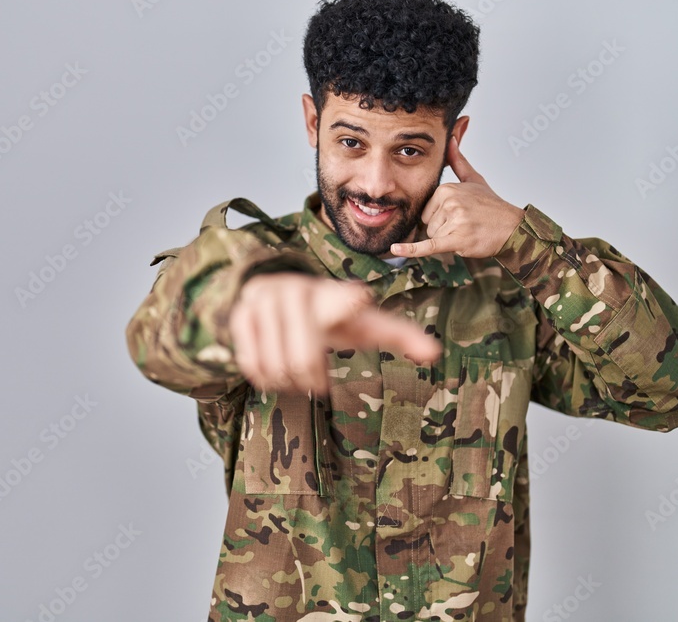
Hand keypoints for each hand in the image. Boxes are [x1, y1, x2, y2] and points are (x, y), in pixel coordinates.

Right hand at [229, 273, 441, 394]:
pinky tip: (274, 375)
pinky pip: (252, 362)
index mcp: (334, 295)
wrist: (277, 294)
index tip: (357, 299)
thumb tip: (436, 354)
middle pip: (304, 358)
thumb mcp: (363, 324)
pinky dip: (264, 378)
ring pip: (278, 365)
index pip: (343, 297)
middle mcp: (299, 291)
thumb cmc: (331, 316)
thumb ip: (399, 335)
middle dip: (311, 380)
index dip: (348, 301)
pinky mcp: (241, 313)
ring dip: (288, 384)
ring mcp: (266, 300)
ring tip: (296, 380)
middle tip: (317, 385)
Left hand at [390, 137, 524, 258]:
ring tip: (469, 231)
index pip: (427, 210)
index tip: (462, 214)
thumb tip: (450, 139)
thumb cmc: (492, 206)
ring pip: (433, 237)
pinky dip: (411, 250)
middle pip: (428, 224)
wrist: (512, 228)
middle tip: (467, 224)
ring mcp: (453, 220)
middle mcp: (449, 202)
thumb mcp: (474, 179)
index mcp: (447, 189)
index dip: (442, 217)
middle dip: (444, 229)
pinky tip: (395, 249)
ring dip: (449, 240)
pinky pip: (428, 246)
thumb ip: (457, 160)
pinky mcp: (456, 239)